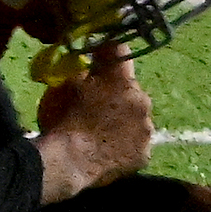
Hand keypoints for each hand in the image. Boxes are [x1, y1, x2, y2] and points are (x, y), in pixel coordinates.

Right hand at [33, 44, 153, 200]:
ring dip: (122, 118)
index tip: (96, 54)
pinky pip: (135, 143)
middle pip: (131, 89)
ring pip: (136, 117)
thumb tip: (92, 60)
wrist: (69, 161)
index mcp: (124, 81)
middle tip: (95, 102)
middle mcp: (143, 103)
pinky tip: (106, 148)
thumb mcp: (67, 84)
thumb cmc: (64, 118)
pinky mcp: (144, 155)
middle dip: (116, 92)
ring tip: (100, 130)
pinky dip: (124, 143)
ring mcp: (146, 131)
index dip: (106, 50)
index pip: (120, 50)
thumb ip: (85, 69)